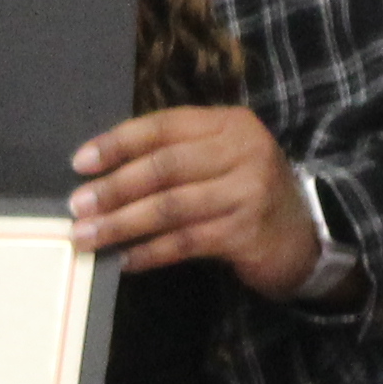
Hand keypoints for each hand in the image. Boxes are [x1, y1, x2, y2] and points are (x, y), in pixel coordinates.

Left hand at [72, 106, 320, 297]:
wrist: (305, 235)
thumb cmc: (248, 193)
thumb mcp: (221, 159)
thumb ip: (177, 156)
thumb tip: (105, 174)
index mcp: (230, 123)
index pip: (163, 126)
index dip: (118, 143)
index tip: (80, 163)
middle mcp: (243, 150)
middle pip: (164, 166)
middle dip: (115, 187)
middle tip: (78, 205)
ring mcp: (248, 192)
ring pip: (171, 206)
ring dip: (123, 223)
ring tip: (89, 236)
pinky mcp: (247, 232)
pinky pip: (186, 242)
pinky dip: (151, 252)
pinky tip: (126, 260)